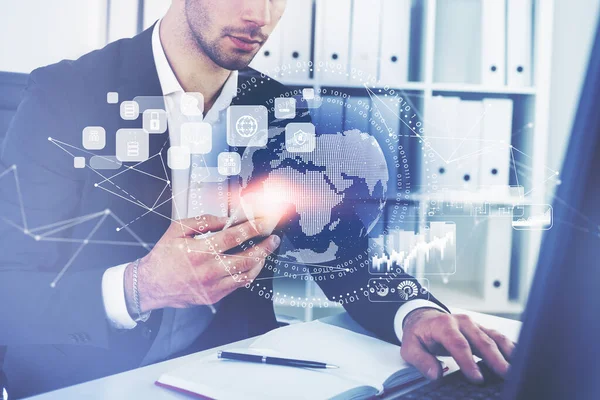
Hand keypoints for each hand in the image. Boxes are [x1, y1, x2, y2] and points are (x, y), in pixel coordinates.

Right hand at [124, 214, 280, 314]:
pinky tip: (251, 265)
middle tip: (274, 239)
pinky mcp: (215, 296)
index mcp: (200, 250)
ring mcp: (213, 285)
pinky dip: (248, 273)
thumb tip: (225, 219)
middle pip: (246, 258)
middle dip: (265, 247)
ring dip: (260, 261)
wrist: (151, 285)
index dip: (253, 228)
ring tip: (265, 251)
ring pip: (246, 274)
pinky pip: (238, 285)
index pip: (234, 237)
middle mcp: (209, 269)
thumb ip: (203, 222)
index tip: (265, 222)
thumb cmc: (164, 256)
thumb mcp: (177, 230)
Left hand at [400, 309, 514, 383]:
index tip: (477, 379)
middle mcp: (462, 322)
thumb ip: (421, 360)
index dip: (468, 361)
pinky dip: (510, 348)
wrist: (423, 319)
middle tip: (506, 375)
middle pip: (482, 340)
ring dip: (508, 353)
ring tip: (517, 369)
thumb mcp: (409, 347)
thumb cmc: (418, 334)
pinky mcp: (482, 330)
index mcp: (443, 325)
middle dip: (495, 359)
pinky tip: (519, 359)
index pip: (458, 343)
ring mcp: (475, 325)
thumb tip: (435, 374)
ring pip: (495, 337)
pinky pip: (499, 338)